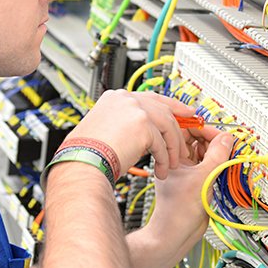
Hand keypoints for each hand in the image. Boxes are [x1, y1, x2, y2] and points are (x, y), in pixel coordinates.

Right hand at [63, 90, 195, 178]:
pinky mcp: (143, 126)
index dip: (172, 106)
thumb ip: (126, 123)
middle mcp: (127, 99)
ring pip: (167, 127)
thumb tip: (146, 132)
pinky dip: (164, 160)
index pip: (152, 97)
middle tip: (184, 145)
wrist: (82, 162)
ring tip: (171, 164)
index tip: (185, 113)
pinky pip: (162, 145)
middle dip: (178, 130)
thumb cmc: (89, 152)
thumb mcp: (107, 128)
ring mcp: (136, 110)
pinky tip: (161, 170)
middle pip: (164, 111)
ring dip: (172, 149)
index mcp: (116, 97)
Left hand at [145, 129, 234, 252]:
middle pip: (196, 140)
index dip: (203, 129)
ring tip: (225, 156)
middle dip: (212, 140)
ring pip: (204, 152)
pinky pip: (209, 165)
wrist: (177, 234)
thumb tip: (227, 138)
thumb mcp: (202, 177)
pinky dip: (218, 163)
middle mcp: (179, 162)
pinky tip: (223, 167)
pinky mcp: (197, 182)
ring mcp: (188, 172)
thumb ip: (217, 155)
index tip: (219, 135)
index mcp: (172, 156)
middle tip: (225, 144)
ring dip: (216, 152)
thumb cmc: (177, 211)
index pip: (187, 130)